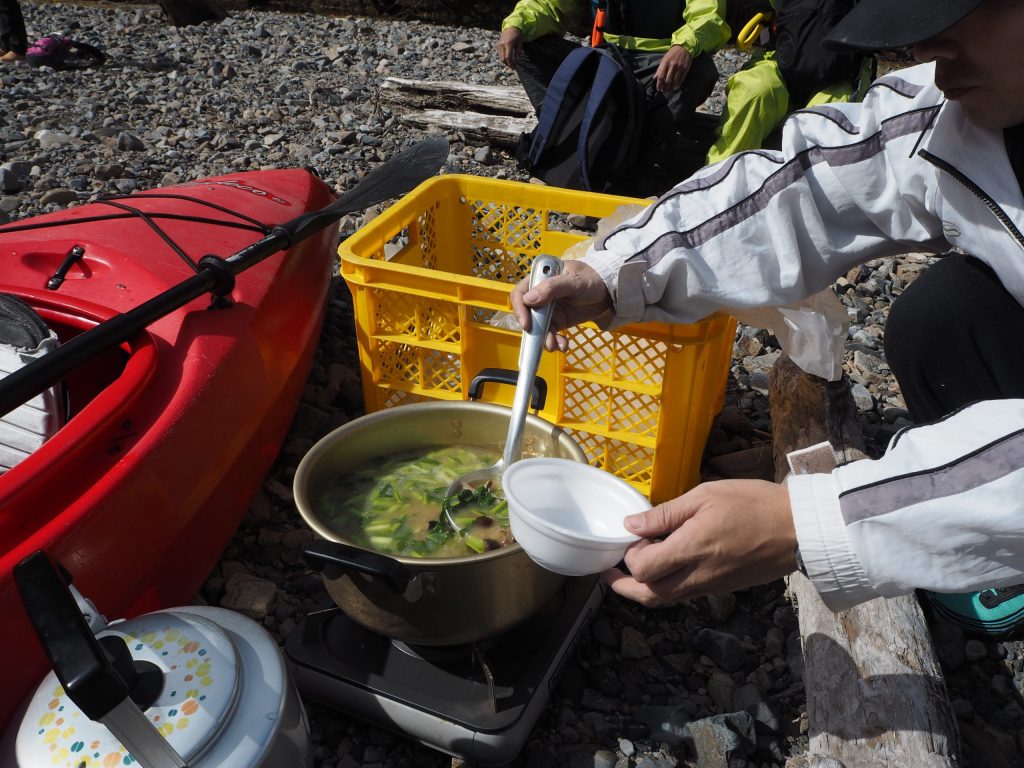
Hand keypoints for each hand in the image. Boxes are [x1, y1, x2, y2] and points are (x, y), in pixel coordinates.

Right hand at [498, 27, 524, 68]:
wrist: (511, 26)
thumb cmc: (517, 34)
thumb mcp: (520, 42)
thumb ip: (518, 51)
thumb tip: (517, 60)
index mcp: (508, 44)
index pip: (508, 57)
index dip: (511, 63)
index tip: (514, 67)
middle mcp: (502, 45)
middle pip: (503, 59)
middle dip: (508, 64)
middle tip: (513, 67)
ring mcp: (499, 45)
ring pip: (500, 57)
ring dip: (505, 61)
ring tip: (511, 63)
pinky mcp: (497, 45)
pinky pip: (500, 54)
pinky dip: (503, 57)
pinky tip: (508, 58)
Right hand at [510, 259, 612, 350]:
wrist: (609, 291)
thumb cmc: (592, 279)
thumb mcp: (574, 281)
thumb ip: (552, 288)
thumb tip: (528, 299)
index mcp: (541, 278)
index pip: (520, 293)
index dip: (520, 309)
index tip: (527, 324)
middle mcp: (540, 294)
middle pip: (527, 314)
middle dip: (534, 330)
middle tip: (543, 340)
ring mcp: (548, 309)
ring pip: (538, 327)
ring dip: (544, 339)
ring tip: (554, 346)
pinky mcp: (557, 320)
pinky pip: (550, 333)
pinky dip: (555, 341)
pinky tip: (563, 345)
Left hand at [604, 479, 797, 605]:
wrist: (800, 530)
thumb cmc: (754, 504)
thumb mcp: (706, 496)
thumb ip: (666, 514)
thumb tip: (632, 524)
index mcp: (691, 550)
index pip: (643, 569)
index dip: (629, 555)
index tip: (633, 535)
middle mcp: (697, 576)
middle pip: (648, 596)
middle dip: (623, 586)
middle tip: (610, 570)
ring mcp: (711, 587)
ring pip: (666, 600)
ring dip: (643, 589)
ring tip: (632, 570)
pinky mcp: (722, 588)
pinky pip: (685, 595)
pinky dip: (667, 587)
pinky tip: (666, 566)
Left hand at [654, 45, 692, 92]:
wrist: (684, 47)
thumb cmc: (672, 54)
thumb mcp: (664, 60)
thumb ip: (659, 69)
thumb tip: (654, 78)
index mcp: (665, 63)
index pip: (661, 77)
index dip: (659, 85)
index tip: (659, 89)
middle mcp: (672, 66)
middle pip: (668, 81)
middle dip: (665, 88)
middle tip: (664, 91)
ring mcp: (679, 68)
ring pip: (675, 82)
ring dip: (671, 88)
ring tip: (669, 90)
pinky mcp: (685, 69)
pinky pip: (681, 80)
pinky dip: (678, 84)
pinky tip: (675, 86)